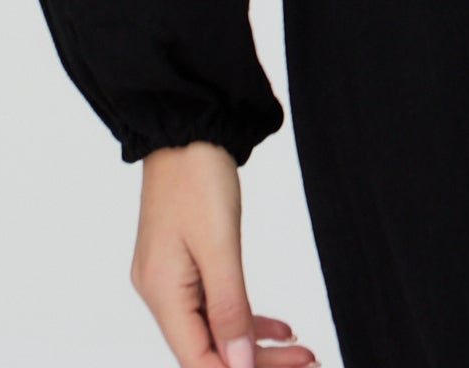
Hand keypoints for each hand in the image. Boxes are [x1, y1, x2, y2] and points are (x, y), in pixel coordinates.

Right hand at [131, 140, 317, 366]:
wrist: (187, 125)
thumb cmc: (197, 175)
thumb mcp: (220, 243)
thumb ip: (229, 306)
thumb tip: (238, 365)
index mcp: (161, 292)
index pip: (197, 361)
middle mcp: (160, 293)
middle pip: (208, 351)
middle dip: (256, 362)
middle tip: (307, 360)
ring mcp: (170, 279)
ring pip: (215, 331)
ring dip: (255, 344)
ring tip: (301, 350)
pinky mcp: (185, 263)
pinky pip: (215, 306)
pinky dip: (245, 317)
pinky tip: (278, 327)